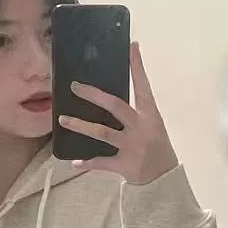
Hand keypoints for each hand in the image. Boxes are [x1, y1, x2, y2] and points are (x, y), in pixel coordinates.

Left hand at [58, 42, 178, 185]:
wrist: (164, 181)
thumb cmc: (157, 149)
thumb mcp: (153, 126)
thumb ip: (136, 112)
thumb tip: (110, 97)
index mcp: (150, 115)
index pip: (143, 86)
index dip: (137, 66)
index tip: (131, 46)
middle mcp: (141, 128)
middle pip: (116, 106)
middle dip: (94, 95)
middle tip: (75, 86)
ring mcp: (132, 147)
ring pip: (102, 133)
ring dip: (81, 126)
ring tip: (63, 119)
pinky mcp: (124, 165)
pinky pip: (101, 162)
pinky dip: (87, 163)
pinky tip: (74, 162)